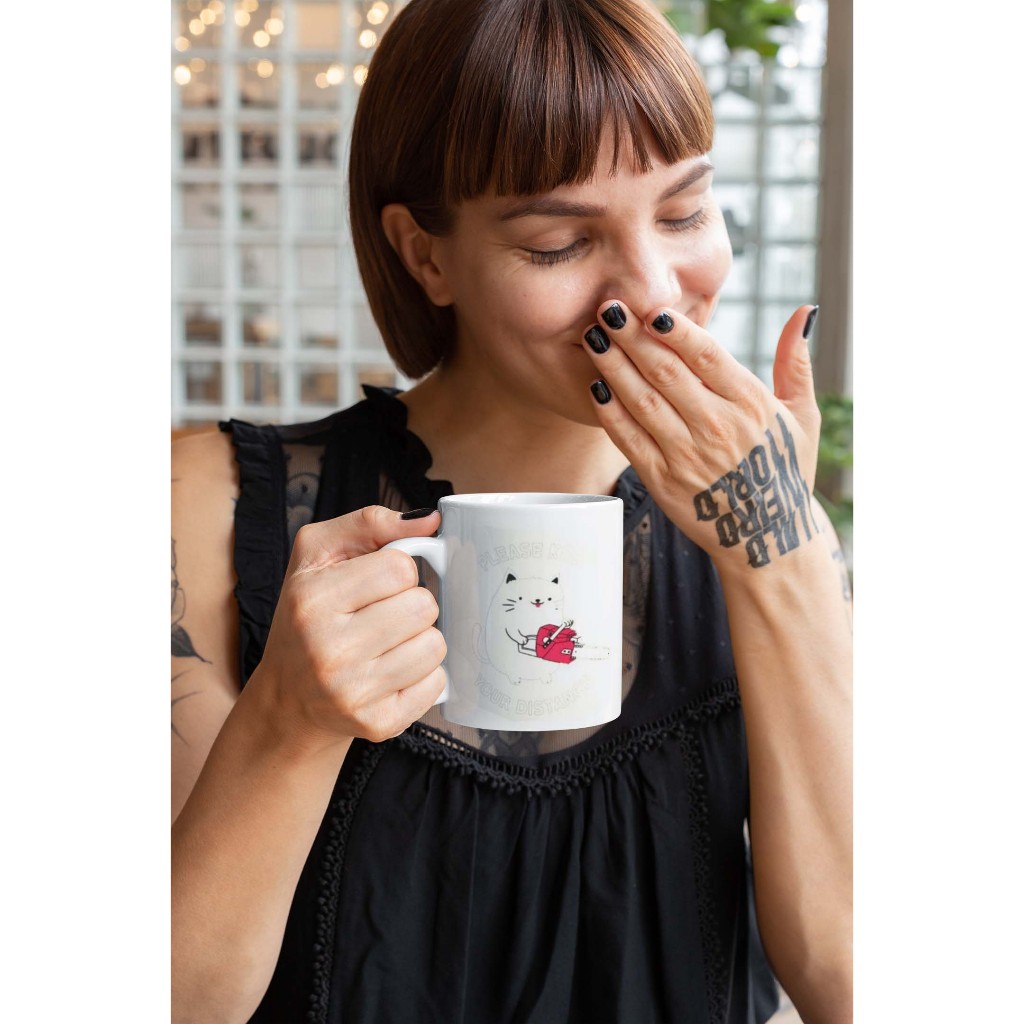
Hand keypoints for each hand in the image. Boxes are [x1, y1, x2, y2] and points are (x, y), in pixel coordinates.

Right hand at [249, 505, 446, 746]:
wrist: (289, 697)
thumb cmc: (308, 616)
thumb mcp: (318, 556)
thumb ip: (370, 524)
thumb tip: (431, 520)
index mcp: (312, 600)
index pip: (400, 567)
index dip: (397, 571)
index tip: (377, 585)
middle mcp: (328, 649)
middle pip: (423, 606)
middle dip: (411, 605)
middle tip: (382, 617)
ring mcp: (353, 692)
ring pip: (435, 645)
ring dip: (420, 640)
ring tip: (388, 644)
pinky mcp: (377, 723)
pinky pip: (437, 683)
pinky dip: (423, 674)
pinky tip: (392, 673)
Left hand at [583, 300, 823, 572]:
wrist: (768, 538)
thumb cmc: (785, 470)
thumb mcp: (802, 416)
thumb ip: (796, 362)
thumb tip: (805, 310)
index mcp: (751, 404)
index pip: (707, 355)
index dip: (676, 329)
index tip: (652, 307)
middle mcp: (718, 426)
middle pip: (666, 371)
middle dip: (632, 336)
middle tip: (608, 308)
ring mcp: (687, 454)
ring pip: (642, 400)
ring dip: (613, 366)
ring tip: (592, 337)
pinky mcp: (663, 480)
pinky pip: (630, 439)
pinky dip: (610, 412)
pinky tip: (596, 387)